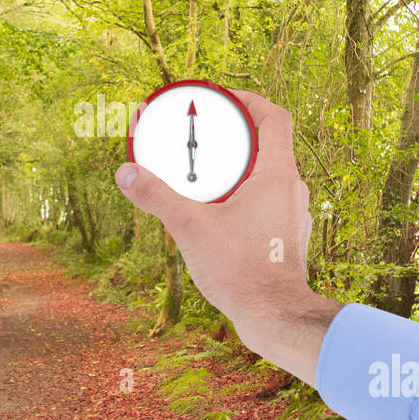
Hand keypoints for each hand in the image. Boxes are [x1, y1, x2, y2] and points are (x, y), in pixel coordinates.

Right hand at [115, 90, 340, 382]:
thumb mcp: (191, 228)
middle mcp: (292, 190)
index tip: (223, 100)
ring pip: (268, 176)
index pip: (275, 118)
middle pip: (269, 145)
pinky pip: (268, 202)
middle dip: (235, 136)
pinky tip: (218, 211)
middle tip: (205, 135)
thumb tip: (125, 172)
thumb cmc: (242, 271)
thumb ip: (157, 196)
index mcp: (278, 175)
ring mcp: (293, 215)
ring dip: (240, 168)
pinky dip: (245, 196)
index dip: (250, 101)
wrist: (275, 319)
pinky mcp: (287, 238)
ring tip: (207, 173)